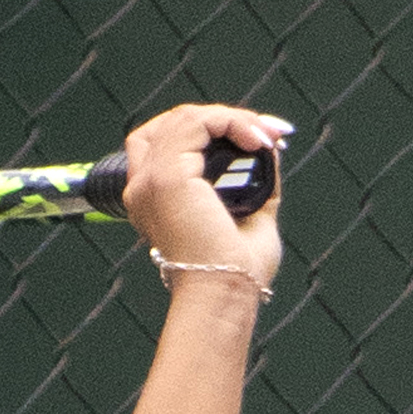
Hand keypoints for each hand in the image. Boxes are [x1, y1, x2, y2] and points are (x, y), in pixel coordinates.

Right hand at [119, 98, 288, 297]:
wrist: (226, 295)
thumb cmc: (237, 271)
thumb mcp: (250, 213)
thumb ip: (255, 179)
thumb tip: (268, 146)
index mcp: (155, 198)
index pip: (168, 141)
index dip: (210, 129)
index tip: (255, 138)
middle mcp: (144, 186)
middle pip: (174, 123)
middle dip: (225, 119)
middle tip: (267, 133)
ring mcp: (151, 179)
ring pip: (188, 118)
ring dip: (234, 118)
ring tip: (266, 137)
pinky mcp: (167, 177)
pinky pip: (197, 124)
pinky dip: (232, 122)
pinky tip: (257, 141)